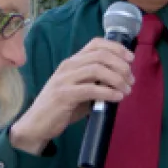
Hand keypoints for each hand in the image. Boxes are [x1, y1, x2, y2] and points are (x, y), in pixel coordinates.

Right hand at [9, 37, 134, 154]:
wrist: (36, 124)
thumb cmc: (60, 108)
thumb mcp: (79, 89)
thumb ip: (95, 82)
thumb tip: (120, 81)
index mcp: (72, 62)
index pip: (96, 43)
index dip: (116, 48)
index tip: (131, 59)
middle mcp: (68, 66)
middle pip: (100, 55)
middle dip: (121, 66)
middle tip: (131, 79)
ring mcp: (64, 79)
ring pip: (97, 69)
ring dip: (117, 79)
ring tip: (126, 90)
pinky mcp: (64, 95)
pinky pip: (91, 89)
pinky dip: (108, 92)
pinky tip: (117, 98)